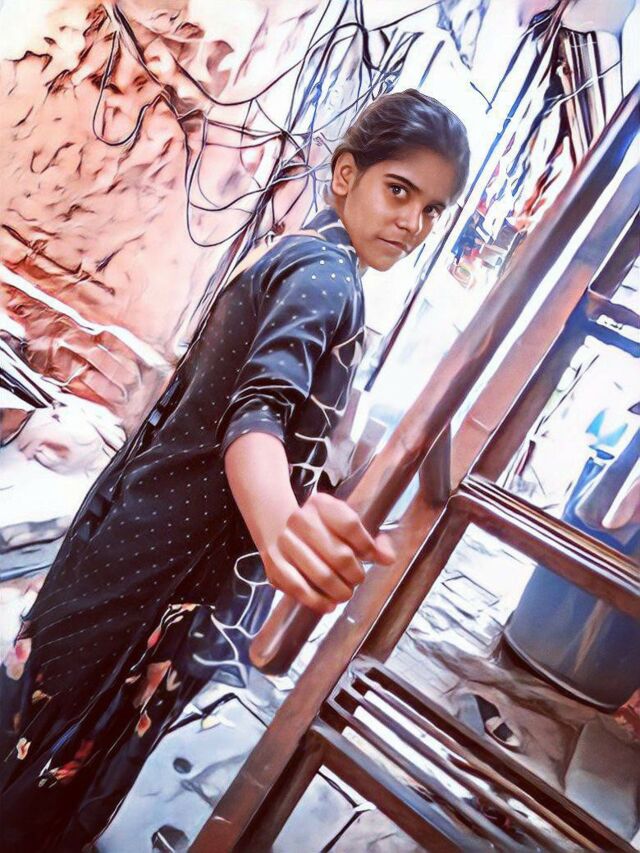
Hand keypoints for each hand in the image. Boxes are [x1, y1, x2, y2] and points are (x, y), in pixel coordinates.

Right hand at [261, 492, 395, 613]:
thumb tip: (387, 558)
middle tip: (357, 579)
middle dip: (355, 574)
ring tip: (345, 593)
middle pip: (340, 554)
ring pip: (323, 575)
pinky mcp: (274, 565)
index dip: (368, 546)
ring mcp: (285, 542)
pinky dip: (318, 601)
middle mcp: (300, 519)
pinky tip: (329, 604)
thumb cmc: (320, 530)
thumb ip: (370, 541)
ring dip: (340, 590)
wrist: (279, 529)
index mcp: (320, 504)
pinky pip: (299, 589)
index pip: (350, 525)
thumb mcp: (345, 525)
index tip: (373, 557)